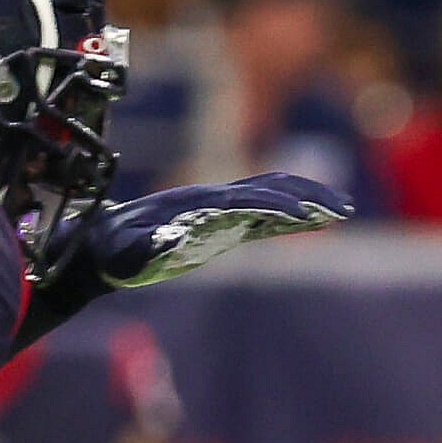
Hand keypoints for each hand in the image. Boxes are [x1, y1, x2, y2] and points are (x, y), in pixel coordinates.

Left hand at [76, 174, 352, 289]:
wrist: (99, 242)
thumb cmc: (111, 252)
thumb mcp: (125, 253)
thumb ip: (147, 247)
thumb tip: (174, 240)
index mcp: (198, 204)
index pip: (247, 201)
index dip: (277, 207)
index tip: (307, 216)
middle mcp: (213, 199)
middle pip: (269, 189)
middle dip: (306, 196)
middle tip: (342, 208)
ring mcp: (218, 208)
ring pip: (270, 195)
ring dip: (305, 199)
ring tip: (339, 210)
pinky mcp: (219, 222)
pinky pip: (262, 213)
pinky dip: (289, 214)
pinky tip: (309, 222)